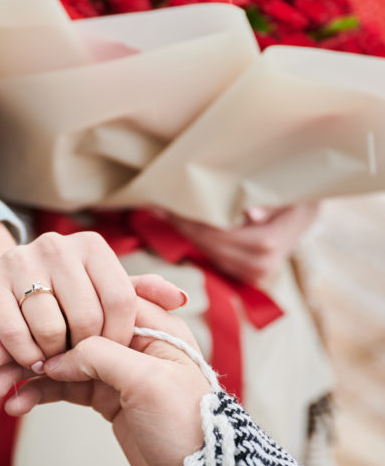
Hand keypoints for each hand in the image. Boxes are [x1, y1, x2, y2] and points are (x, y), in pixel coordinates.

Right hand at [0, 222, 186, 369]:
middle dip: (86, 352)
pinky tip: (28, 365)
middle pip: (87, 317)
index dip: (120, 335)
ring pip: (50, 330)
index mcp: (91, 246)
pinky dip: (23, 359)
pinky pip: (14, 335)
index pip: (121, 298)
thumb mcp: (102, 291)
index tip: (112, 354)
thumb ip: (140, 293)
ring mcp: (18, 261)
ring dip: (53, 359)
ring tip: (52, 364)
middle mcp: (56, 246)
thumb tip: (180, 298)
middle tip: (79, 364)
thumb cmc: (57, 297)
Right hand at [0, 296, 209, 465]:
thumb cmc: (187, 425)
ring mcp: (113, 371)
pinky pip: (61, 389)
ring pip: (57, 363)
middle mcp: (128, 342)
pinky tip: (12, 404)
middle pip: (65, 334)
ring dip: (20, 374)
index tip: (13, 330)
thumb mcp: (149, 382)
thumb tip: (59, 353)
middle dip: (21, 348)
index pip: (89, 305)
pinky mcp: (103, 398)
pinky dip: (36, 395)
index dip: (50, 315)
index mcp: (149, 325)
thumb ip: (102, 355)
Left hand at [167, 203, 318, 282]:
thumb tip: (251, 213)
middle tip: (158, 205)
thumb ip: (268, 201)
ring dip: (187, 233)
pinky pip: (215, 257)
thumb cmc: (296, 194)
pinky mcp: (247, 275)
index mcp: (268, 244)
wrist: (308, 213)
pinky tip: (182, 222)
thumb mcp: (287, 190)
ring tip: (165, 211)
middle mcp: (259, 266)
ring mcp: (253, 274)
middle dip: (182, 225)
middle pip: (208, 245)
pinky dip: (199, 240)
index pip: (217, 235)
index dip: (190, 220)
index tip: (167, 204)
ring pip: (208, 253)